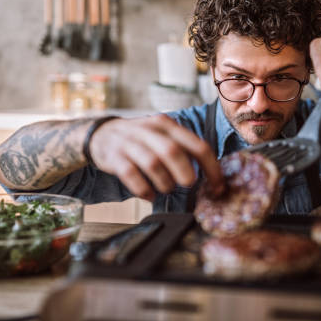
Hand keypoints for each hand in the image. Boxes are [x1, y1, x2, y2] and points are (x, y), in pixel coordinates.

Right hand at [89, 115, 224, 200]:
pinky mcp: (114, 157)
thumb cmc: (141, 140)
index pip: (197, 145)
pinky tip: (149, 195)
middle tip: (189, 184)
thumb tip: (211, 178)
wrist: (101, 134)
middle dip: (185, 173)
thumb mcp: (162, 136)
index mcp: (168, 125)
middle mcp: (149, 130)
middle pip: (173, 152)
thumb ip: (184, 150)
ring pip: (152, 163)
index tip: (218, 187)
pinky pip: (131, 174)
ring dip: (164, 182)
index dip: (212, 169)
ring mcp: (130, 143)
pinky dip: (143, 189)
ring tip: (166, 189)